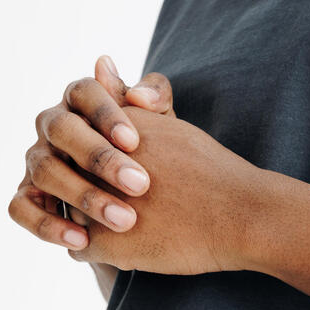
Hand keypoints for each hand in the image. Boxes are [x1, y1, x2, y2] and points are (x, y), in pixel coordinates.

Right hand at [8, 55, 172, 250]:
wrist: (139, 192)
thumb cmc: (150, 146)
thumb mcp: (160, 120)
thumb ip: (156, 97)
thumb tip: (138, 95)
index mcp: (81, 97)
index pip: (85, 91)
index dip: (106, 114)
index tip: (135, 141)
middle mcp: (52, 123)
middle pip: (62, 129)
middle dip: (100, 158)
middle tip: (140, 184)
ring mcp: (35, 158)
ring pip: (46, 171)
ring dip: (85, 197)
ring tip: (125, 220)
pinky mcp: (25, 194)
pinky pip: (21, 208)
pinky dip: (48, 226)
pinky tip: (83, 241)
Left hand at [65, 103, 264, 274]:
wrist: (238, 212)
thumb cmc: (205, 167)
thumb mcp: (161, 123)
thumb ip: (121, 97)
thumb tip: (99, 61)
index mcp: (105, 129)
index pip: (76, 143)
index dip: (101, 162)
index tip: (131, 172)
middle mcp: (92, 162)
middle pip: (71, 176)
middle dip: (94, 190)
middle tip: (134, 201)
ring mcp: (93, 204)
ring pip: (72, 214)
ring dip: (95, 220)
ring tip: (136, 220)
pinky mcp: (100, 243)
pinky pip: (79, 248)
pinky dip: (101, 247)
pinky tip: (133, 242)